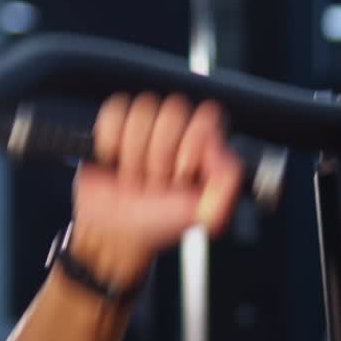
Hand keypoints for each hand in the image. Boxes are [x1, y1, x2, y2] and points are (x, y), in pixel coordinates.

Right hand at [70, 94, 245, 277]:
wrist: (114, 230)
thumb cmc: (158, 223)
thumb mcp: (205, 215)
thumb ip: (227, 183)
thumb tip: (220, 149)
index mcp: (205, 149)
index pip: (208, 116)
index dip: (194, 141)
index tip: (184, 170)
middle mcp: (179, 133)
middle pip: (174, 111)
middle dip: (162, 154)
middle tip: (158, 181)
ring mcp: (146, 126)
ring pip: (144, 110)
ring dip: (136, 153)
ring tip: (138, 177)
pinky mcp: (115, 124)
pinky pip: (116, 111)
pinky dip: (113, 141)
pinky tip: (116, 162)